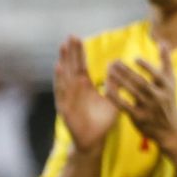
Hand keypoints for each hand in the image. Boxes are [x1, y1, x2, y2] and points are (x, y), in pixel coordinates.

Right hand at [54, 36, 116, 152]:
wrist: (94, 140)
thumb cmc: (102, 121)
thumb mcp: (112, 99)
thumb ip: (114, 84)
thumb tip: (117, 66)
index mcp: (84, 87)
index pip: (80, 66)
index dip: (78, 53)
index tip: (77, 37)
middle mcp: (74, 90)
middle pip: (71, 68)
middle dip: (70, 53)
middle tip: (70, 36)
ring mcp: (68, 98)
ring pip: (64, 78)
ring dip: (63, 63)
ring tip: (62, 48)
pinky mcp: (65, 108)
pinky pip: (62, 93)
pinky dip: (60, 81)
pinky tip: (59, 69)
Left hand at [103, 50, 176, 146]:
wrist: (169, 129)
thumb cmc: (168, 100)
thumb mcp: (171, 81)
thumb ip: (166, 61)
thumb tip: (163, 42)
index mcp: (167, 86)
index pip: (157, 75)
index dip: (147, 67)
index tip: (135, 59)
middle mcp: (159, 97)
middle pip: (141, 82)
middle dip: (126, 71)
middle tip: (113, 61)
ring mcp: (149, 108)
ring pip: (132, 92)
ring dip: (119, 81)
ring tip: (108, 71)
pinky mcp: (138, 117)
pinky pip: (124, 105)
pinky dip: (115, 97)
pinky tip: (106, 88)